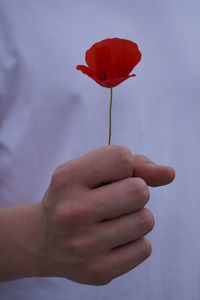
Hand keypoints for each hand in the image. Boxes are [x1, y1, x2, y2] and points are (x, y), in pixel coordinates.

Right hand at [36, 146, 174, 284]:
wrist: (43, 241)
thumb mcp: (91, 171)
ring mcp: (84, 245)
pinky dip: (134, 241)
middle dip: (134, 191)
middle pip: (140, 191)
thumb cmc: (74, 197)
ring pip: (146, 219)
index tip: (109, 176)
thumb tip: (169, 174)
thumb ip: (134, 164)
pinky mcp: (97, 271)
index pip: (123, 158)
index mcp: (67, 178)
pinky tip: (112, 240)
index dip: (124, 166)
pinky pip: (144, 248)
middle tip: (114, 200)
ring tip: (111, 220)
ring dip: (135, 216)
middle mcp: (72, 212)